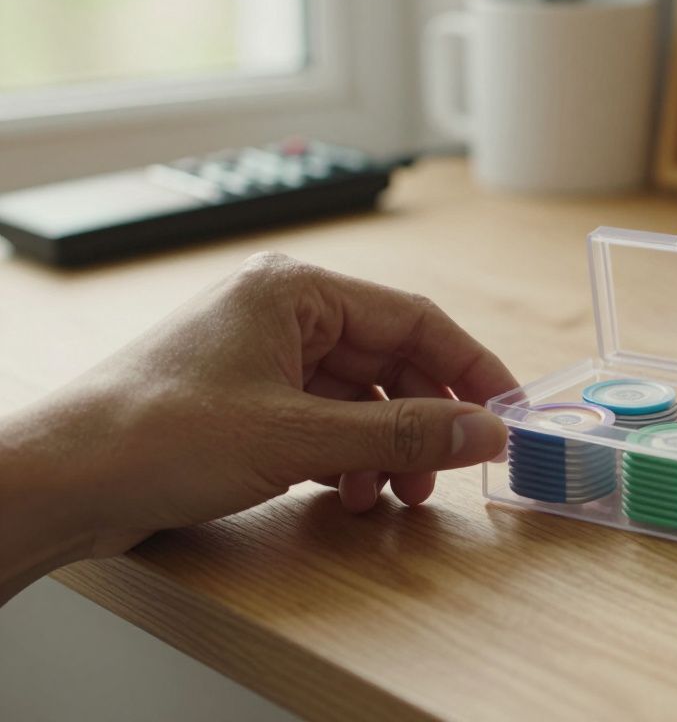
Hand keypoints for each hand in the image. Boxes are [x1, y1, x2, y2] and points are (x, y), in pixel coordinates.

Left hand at [1, 253, 517, 583]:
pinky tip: (347, 494)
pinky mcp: (248, 403)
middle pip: (390, 362)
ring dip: (386, 449)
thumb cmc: (163, 435)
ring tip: (392, 495)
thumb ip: (404, 432)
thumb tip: (489, 433)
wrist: (60, 482)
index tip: (507, 415)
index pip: (415, 319)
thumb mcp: (300, 436)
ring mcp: (264, 359)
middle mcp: (284, 314)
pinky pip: (325, 423)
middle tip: (450, 471)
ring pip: (360, 399)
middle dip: (423, 421)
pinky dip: (347, 459)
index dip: (470, 368)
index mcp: (297, 289)